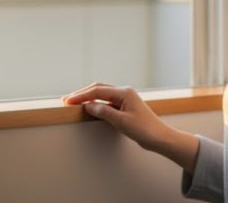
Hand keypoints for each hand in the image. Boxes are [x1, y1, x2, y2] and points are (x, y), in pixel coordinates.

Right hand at [62, 82, 199, 172]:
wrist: (160, 138)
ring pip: (103, 94)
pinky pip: (108, 101)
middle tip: (68, 100)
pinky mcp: (126, 107)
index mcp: (124, 93)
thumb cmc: (144, 129)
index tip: (68, 101)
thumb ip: (104, 111)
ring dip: (89, 97)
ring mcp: (125, 99)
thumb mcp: (121, 121)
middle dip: (83, 93)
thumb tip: (88, 105)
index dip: (81, 96)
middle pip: (99, 89)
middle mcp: (124, 92)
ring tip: (75, 102)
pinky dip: (97, 103)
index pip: (98, 91)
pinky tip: (90, 108)